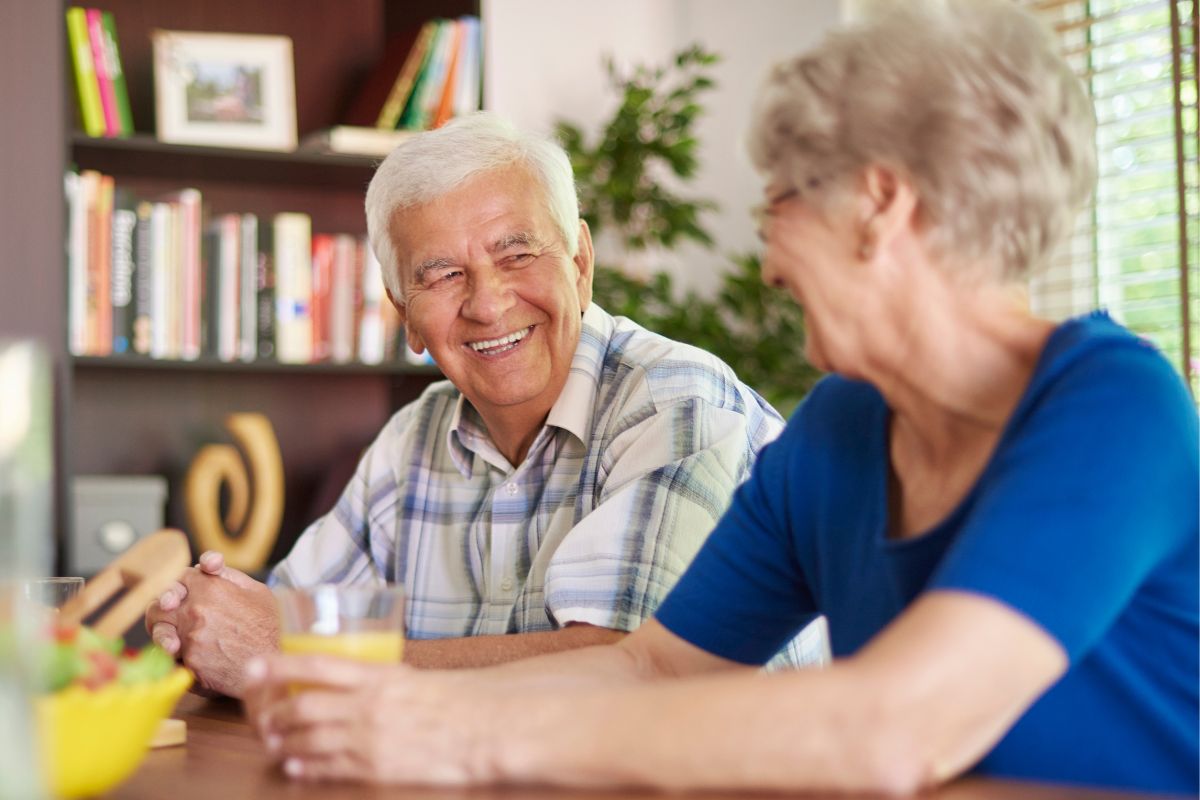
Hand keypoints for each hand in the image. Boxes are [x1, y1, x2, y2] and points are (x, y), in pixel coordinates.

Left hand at [145, 551, 278, 697]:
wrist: (271, 664)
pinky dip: (176, 659)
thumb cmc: (268, 627)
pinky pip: (170, 658)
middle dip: (163, 610)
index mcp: (209, 588)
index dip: (182, 585)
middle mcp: (194, 610)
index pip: (180, 578)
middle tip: (169, 617)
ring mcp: (188, 638)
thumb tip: (206, 567)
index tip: (185, 593)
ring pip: (160, 632)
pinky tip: (189, 660)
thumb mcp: (257, 591)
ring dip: (164, 636)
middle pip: (159, 605)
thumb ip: (228, 575)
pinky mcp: (187, 662)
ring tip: (175, 643)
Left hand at [244, 654, 500, 784]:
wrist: (483, 729)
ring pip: (309, 739)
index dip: (279, 666)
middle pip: (304, 707)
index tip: (254, 667)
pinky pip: (328, 768)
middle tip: (263, 719)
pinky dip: (305, 767)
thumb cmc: (454, 701)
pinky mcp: (375, 768)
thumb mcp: (412, 679)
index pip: (316, 665)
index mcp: (378, 676)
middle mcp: (368, 705)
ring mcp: (370, 738)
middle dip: (276, 715)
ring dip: (285, 742)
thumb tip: (349, 687)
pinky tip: (294, 766)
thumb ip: (377, 683)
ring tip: (274, 743)